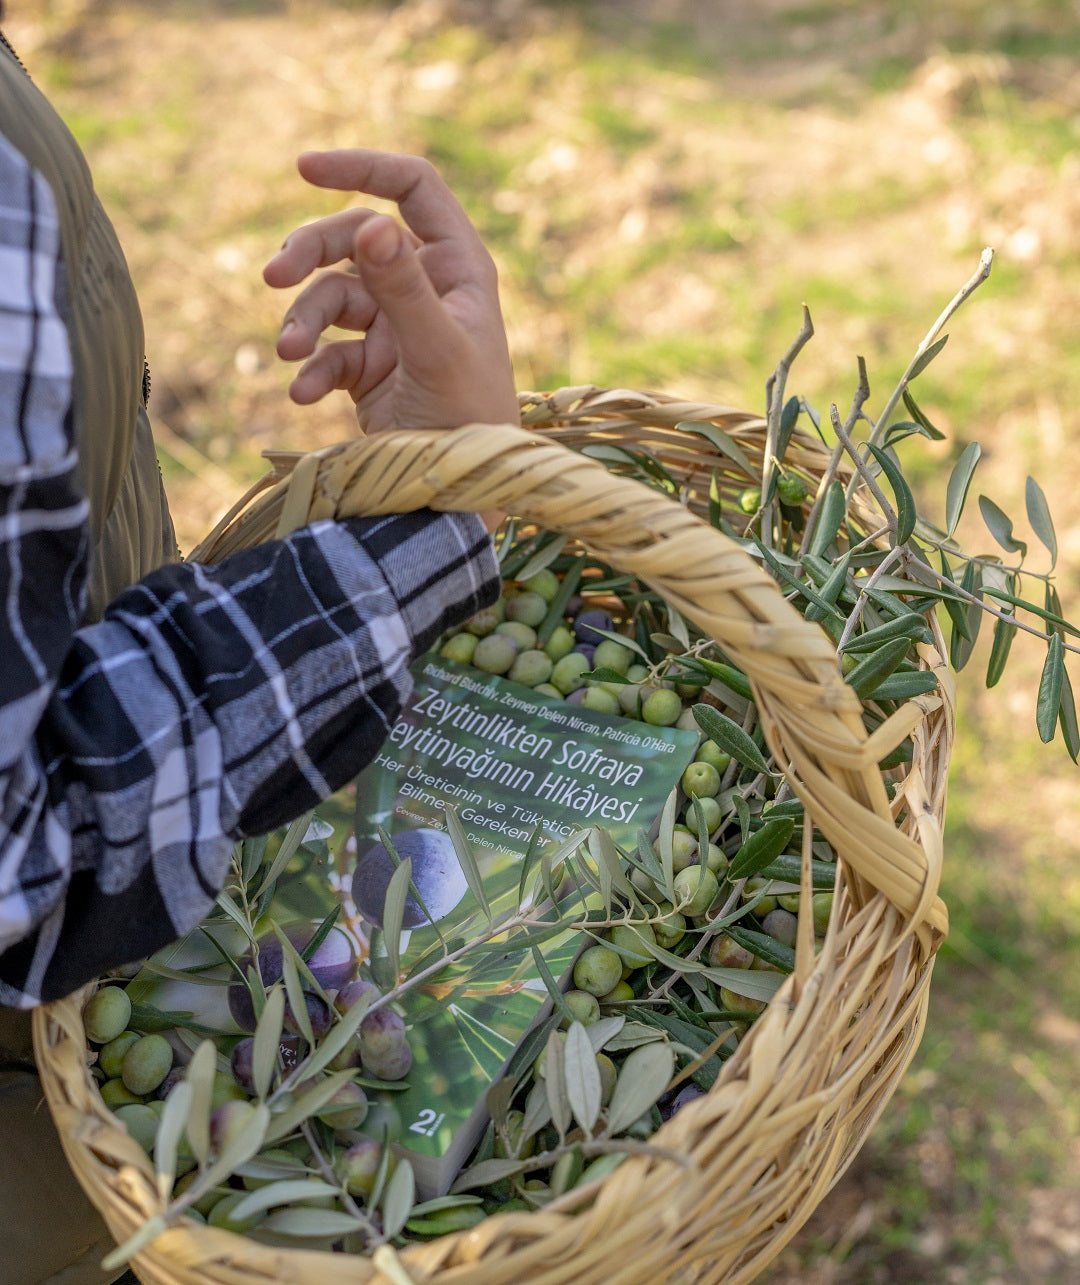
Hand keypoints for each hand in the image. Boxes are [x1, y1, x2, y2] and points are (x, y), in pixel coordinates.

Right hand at [263, 150, 519, 435]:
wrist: (459, 499)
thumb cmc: (469, 422)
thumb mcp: (436, 353)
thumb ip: (404, 290)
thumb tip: (371, 226)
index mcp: (457, 267)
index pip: (411, 188)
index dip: (362, 168)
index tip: (303, 167)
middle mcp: (426, 287)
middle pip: (354, 239)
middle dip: (310, 254)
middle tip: (274, 277)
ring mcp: (395, 326)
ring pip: (331, 296)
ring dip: (303, 320)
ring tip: (287, 353)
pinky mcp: (369, 368)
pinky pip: (327, 350)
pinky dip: (310, 368)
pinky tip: (304, 394)